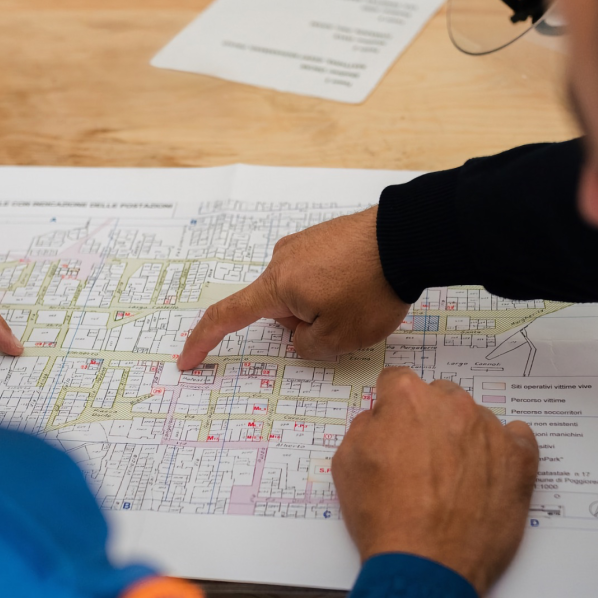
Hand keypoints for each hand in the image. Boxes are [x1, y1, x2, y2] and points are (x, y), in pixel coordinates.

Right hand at [177, 207, 408, 369]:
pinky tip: (363, 285)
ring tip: (361, 300)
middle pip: (277, 309)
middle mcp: (283, 259)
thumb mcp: (338, 338)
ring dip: (323, 307)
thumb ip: (306, 346)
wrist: (409, 239)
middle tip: (344, 323)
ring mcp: (304, 243)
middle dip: (303, 326)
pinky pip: (319, 274)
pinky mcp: (326, 236)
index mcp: (276, 286)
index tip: (187, 360)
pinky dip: (335, 288)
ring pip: (301, 293)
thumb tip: (300, 332)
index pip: (227, 317)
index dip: (204, 342)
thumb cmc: (372, 288)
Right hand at [333, 368, 539, 595]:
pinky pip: (516, 440)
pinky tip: (487, 476)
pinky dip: (503, 452)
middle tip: (421, 460)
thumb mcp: (346, 464)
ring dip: (464, 439)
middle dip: (429, 421)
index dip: (391, 407)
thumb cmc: (383, 518)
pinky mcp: (519, 461)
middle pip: (440, 398)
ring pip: (476, 420)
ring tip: (452, 482)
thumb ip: (364, 427)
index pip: (397, 381)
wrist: (426, 567)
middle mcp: (454, 406)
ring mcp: (491, 431)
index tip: (393, 428)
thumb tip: (380, 420)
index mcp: (409, 399)